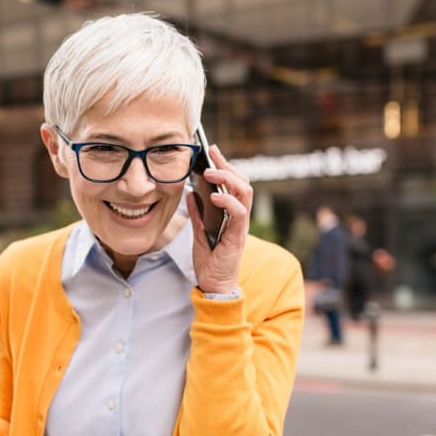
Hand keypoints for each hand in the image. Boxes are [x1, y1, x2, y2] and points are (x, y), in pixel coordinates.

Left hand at [185, 145, 252, 294]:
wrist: (214, 286)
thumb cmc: (210, 261)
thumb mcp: (198, 232)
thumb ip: (197, 214)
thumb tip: (190, 193)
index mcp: (231, 214)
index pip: (233, 183)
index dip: (225, 165)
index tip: (212, 150)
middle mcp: (239, 217)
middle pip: (243, 183)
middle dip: (228, 165)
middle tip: (212, 155)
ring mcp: (240, 226)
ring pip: (245, 193)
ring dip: (228, 178)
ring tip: (210, 172)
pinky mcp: (237, 237)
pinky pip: (239, 214)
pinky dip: (228, 202)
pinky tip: (214, 196)